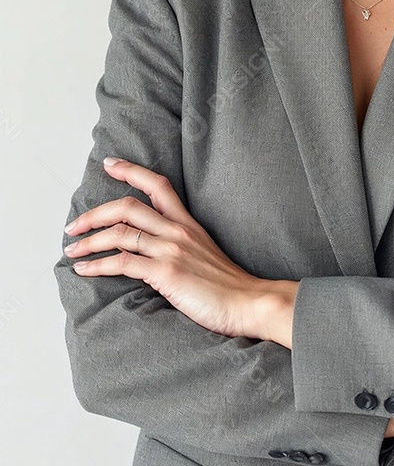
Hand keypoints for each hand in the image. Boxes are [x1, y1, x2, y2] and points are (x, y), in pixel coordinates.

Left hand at [64, 157, 271, 337]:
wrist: (249, 302)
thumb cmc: (227, 285)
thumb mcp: (203, 253)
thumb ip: (178, 244)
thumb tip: (148, 250)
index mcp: (187, 222)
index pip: (158, 184)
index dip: (130, 170)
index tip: (109, 164)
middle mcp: (177, 230)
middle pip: (128, 206)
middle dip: (95, 213)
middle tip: (74, 225)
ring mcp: (171, 250)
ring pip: (120, 233)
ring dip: (89, 240)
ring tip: (72, 249)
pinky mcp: (166, 273)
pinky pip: (123, 262)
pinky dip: (97, 265)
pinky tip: (84, 269)